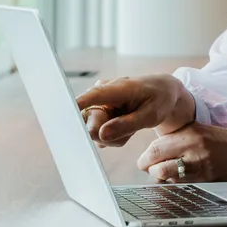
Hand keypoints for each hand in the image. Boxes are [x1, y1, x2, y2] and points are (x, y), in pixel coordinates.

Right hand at [75, 75, 194, 147]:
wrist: (164, 93)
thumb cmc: (160, 99)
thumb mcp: (151, 115)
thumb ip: (128, 125)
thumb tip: (101, 135)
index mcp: (115, 89)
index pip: (89, 97)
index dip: (73, 108)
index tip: (62, 121)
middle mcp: (101, 95)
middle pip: (90, 124)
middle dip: (107, 135)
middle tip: (129, 132)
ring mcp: (99, 105)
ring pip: (95, 132)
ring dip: (114, 137)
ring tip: (132, 126)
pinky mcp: (99, 115)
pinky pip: (100, 135)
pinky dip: (115, 137)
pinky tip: (127, 128)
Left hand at [136, 124, 226, 182]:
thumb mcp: (202, 131)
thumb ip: (179, 137)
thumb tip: (155, 150)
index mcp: (190, 132)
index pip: (154, 147)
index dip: (145, 158)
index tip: (146, 161)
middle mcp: (193, 146)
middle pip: (155, 162)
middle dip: (149, 169)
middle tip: (152, 170)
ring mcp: (200, 164)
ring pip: (165, 176)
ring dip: (163, 178)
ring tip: (169, 175)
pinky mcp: (207, 179)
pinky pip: (181, 185)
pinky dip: (177, 185)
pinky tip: (183, 180)